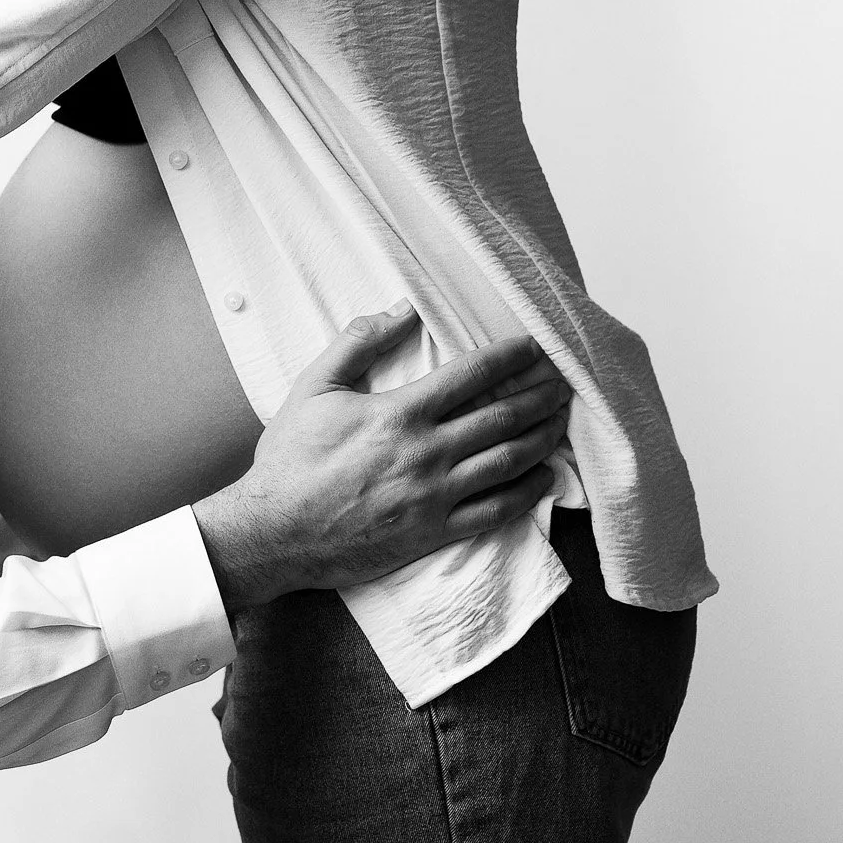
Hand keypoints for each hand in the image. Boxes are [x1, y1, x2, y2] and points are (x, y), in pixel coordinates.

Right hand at [192, 305, 571, 611]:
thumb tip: (399, 310)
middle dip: (540, 394)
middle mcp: (427, 452)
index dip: (510, 357)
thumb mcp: (313, 388)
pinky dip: (528, 491)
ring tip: (561, 419)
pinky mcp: (435, 532)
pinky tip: (545, 477)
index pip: (471, 374)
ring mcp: (435, 495)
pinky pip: (497, 511)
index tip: (534, 346)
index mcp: (399, 413)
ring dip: (542, 436)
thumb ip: (357, 344)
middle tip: (565, 380)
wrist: (276, 530)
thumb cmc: (291, 459)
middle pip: (502, 417)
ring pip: (508, 461)